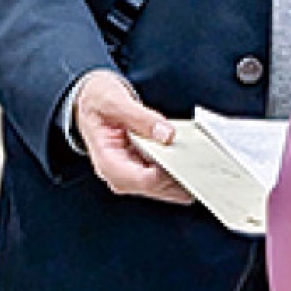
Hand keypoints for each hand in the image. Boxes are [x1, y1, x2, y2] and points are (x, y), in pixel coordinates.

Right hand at [73, 68, 194, 204]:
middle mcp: (119, 176)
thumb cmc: (97, 103)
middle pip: (160, 188)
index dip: (169, 173)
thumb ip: (140, 118)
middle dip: (181, 176)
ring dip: (183, 175)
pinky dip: (179, 170)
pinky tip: (187, 156)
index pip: (145, 181)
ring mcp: (131, 176)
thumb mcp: (115, 102)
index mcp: (108, 163)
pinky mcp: (142, 171)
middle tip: (201, 159)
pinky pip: (166, 179)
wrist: (89, 103)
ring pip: (166, 189)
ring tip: (196, 156)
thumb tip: (166, 133)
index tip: (187, 159)